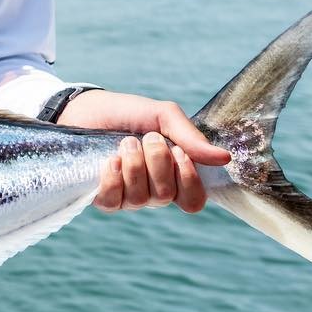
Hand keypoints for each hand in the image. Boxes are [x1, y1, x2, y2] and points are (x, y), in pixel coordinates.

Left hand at [57, 90, 231, 214]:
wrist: (87, 109)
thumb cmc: (128, 114)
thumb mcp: (163, 116)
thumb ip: (191, 137)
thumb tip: (224, 158)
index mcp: (174, 175)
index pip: (194, 200)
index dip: (189, 181)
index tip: (178, 151)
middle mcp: (154, 191)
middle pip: (167, 196)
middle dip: (157, 162)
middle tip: (146, 138)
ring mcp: (128, 197)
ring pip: (141, 199)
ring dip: (134, 165)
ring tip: (124, 142)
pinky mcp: (103, 198)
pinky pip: (114, 202)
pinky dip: (113, 178)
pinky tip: (110, 160)